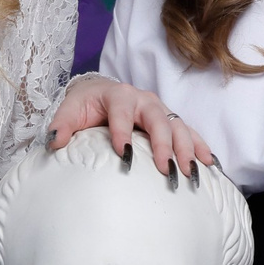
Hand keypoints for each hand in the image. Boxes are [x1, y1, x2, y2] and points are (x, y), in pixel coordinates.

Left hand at [46, 75, 213, 177]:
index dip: (122, 131)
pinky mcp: (169, 120)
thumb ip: (62, 124)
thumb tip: (55, 141)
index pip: (122, 112)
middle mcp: (143, 99)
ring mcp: (159, 109)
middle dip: (164, 144)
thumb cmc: (87, 104)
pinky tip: (208, 164)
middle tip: (165, 169)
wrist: (102, 93)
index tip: (124, 154)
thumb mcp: (70, 110)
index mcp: (118, 95)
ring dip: (187, 149)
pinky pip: (189, 132)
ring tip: (191, 171)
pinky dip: (199, 147)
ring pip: (178, 126)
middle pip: (158, 119)